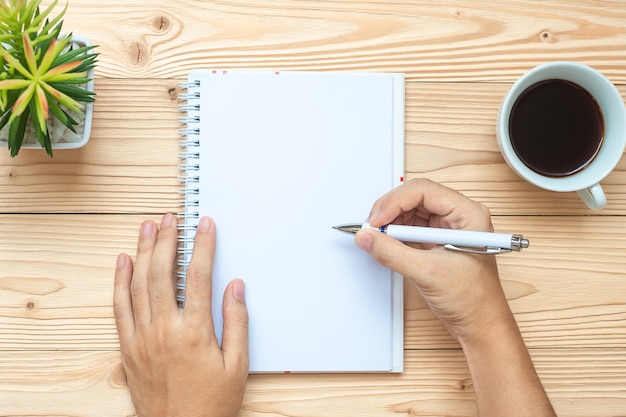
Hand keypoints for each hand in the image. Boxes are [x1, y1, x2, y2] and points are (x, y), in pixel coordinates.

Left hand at [114, 214, 248, 416]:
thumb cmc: (210, 403)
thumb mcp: (237, 365)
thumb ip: (237, 321)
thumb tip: (236, 287)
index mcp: (195, 332)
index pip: (199, 276)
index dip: (202, 245)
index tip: (205, 225)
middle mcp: (164, 330)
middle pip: (162, 273)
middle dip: (167, 240)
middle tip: (170, 218)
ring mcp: (142, 337)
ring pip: (138, 284)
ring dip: (143, 252)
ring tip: (147, 227)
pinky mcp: (128, 348)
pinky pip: (120, 308)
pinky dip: (120, 282)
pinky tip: (123, 262)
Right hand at [355, 178, 556, 415]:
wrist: (480, 325)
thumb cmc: (473, 300)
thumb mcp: (427, 273)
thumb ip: (392, 252)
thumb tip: (367, 237)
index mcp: (468, 214)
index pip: (423, 191)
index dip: (394, 202)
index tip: (376, 220)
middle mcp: (460, 216)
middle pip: (415, 197)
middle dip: (390, 210)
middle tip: (372, 228)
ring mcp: (449, 228)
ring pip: (411, 211)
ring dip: (391, 222)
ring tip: (378, 237)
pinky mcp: (438, 240)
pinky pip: (412, 227)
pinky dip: (396, 233)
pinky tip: (388, 243)